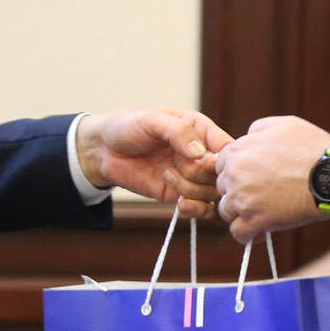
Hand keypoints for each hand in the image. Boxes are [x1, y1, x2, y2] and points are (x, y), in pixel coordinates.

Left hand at [76, 109, 231, 219]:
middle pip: (221, 175)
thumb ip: (178, 132)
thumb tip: (200, 154)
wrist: (102, 150)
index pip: (227, 147)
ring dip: (193, 192)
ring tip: (167, 177)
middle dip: (203, 176)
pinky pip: (199, 208)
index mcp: (200, 130)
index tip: (205, 162)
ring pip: (212, 194)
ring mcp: (190, 176)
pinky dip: (193, 210)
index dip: (222, 160)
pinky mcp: (178, 194)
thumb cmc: (127, 126)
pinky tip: (178, 205)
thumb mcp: (152, 119)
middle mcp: (199, 154)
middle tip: (181, 169)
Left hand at [215, 116, 329, 242]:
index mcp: (237, 151)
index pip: (220, 166)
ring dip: (241, 213)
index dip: (236, 172)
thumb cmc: (313, 149)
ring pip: (227, 211)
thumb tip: (247, 137)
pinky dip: (247, 234)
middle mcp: (234, 174)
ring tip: (261, 212)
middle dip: (237, 192)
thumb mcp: (283, 124)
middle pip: (222, 188)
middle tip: (260, 196)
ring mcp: (242, 199)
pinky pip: (238, 232)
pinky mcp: (254, 221)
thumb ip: (257, 130)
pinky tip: (259, 231)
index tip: (251, 179)